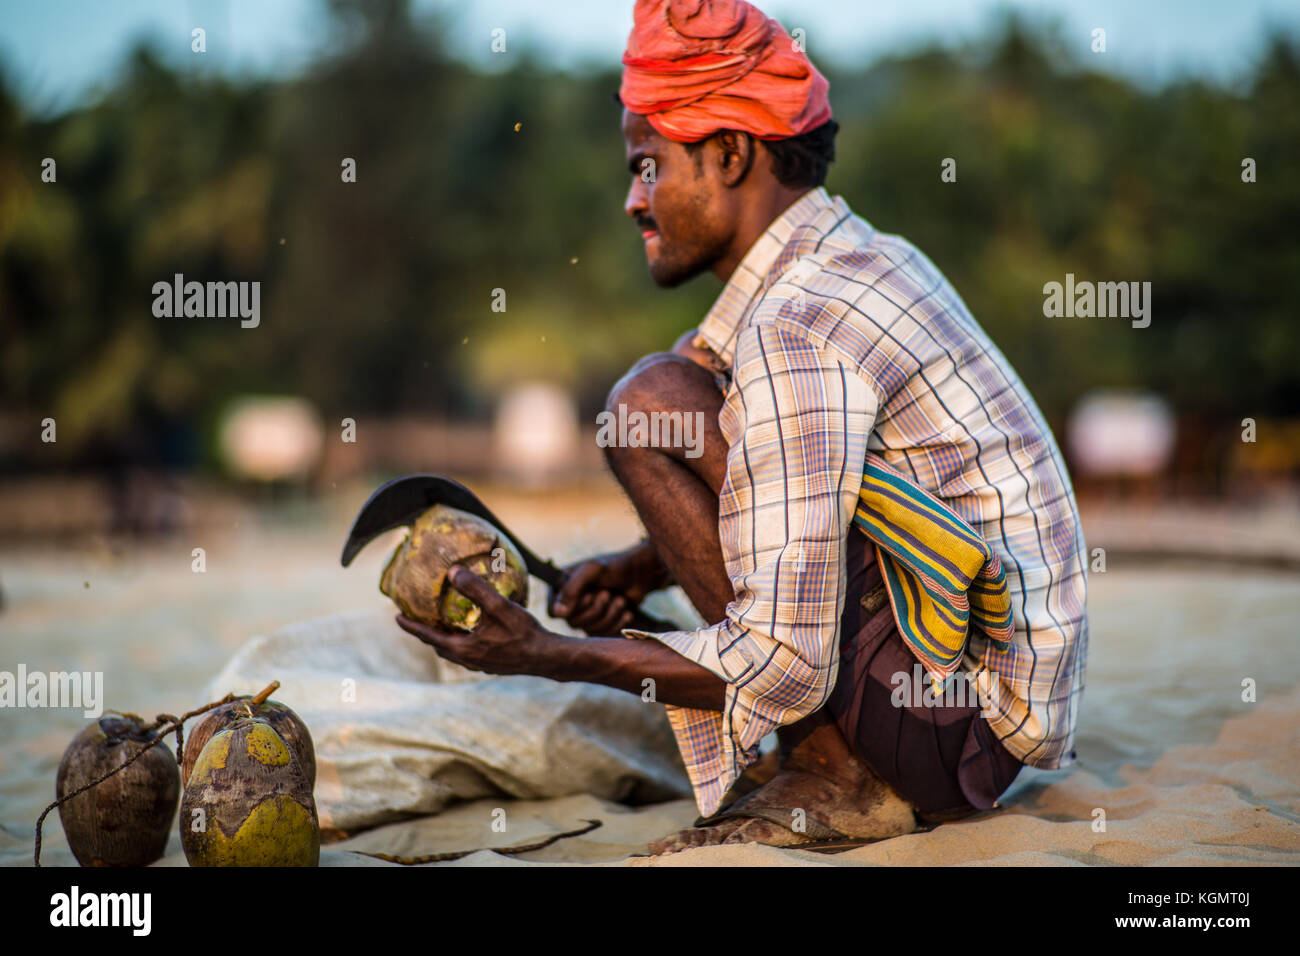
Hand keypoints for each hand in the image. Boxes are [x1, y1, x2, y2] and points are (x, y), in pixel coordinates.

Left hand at [395, 566, 552, 674]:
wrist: (546, 657)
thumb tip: (452, 572)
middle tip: (415, 619)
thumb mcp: (498, 607)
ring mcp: (480, 664)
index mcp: (463, 648)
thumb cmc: (523, 633)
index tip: (396, 617)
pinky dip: (459, 641)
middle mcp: (468, 660)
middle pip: (438, 645)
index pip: (428, 636)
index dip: (411, 626)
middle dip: (425, 632)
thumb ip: (475, 589)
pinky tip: (469, 633)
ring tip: (439, 624)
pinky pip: (466, 652)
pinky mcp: (492, 664)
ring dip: (442, 638)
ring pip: (452, 651)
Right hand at [548, 540, 669, 635]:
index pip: (553, 612)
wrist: (640, 575)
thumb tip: (558, 614)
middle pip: (573, 623)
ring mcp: (586, 616)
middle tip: (607, 593)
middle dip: (596, 609)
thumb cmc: (614, 567)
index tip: (589, 596)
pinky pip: (604, 635)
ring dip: (609, 615)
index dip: (572, 608)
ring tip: (619, 599)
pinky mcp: (601, 625)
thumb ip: (571, 589)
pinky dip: (617, 623)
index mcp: (560, 588)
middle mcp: (570, 604)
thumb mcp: (591, 570)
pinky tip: (626, 612)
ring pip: (590, 630)